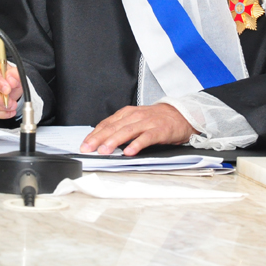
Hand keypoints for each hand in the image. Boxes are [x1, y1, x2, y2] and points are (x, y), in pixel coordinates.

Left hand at [79, 103, 195, 155]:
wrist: (181, 114)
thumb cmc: (156, 119)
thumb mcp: (136, 120)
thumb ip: (121, 127)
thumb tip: (102, 141)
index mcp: (127, 114)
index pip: (106, 124)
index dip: (94, 134)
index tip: (84, 144)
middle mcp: (135, 116)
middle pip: (113, 127)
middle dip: (98, 138)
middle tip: (88, 148)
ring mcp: (147, 123)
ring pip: (127, 131)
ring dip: (114, 141)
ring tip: (104, 150)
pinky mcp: (159, 131)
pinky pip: (146, 138)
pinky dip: (137, 145)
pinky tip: (129, 151)